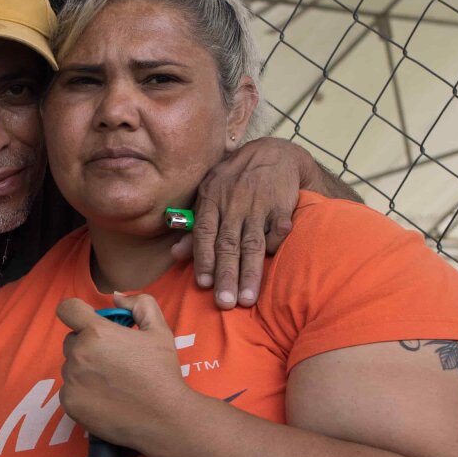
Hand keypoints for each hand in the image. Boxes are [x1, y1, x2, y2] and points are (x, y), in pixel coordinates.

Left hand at [55, 294, 189, 447]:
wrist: (164, 418)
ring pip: (70, 367)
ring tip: (113, 382)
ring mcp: (72, 380)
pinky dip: (83, 392)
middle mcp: (79, 354)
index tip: (86, 320)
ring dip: (85, 370)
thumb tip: (116, 298)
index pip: (68, 309)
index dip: (76, 311)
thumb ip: (140, 305)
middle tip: (112, 359)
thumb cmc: (162, 374)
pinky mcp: (70, 403)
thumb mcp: (159, 331)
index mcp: (97, 332)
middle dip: (87, 345)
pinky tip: (106, 398)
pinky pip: (69, 390)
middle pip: (71, 341)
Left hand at [173, 137, 311, 308]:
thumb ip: (194, 227)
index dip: (203, 259)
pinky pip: (278, 231)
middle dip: (226, 275)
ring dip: (250, 273)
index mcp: (212, 200)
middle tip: (225, 302)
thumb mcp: (210, 195)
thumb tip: (175, 255)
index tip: (203, 284)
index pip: (205, 234)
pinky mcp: (282, 206)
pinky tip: (272, 260)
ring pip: (253, 244)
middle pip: (229, 244)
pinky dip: (275, 245)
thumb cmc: (235, 180)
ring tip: (247, 299)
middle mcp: (233, 204)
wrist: (273, 154)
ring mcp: (259, 205)